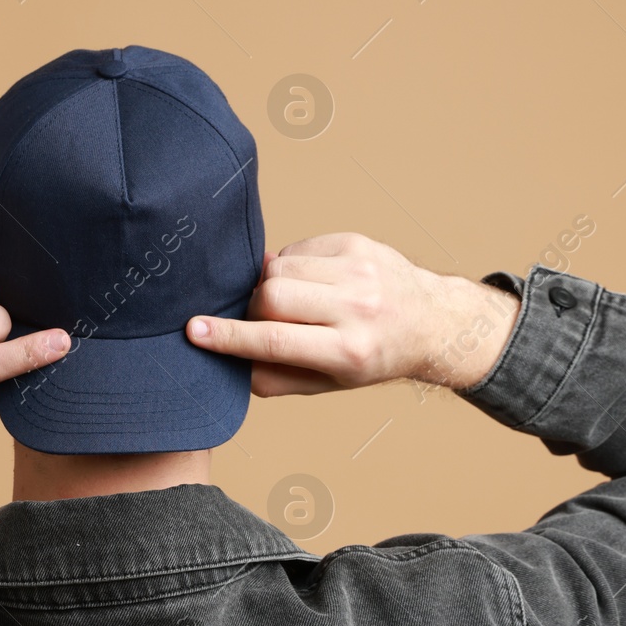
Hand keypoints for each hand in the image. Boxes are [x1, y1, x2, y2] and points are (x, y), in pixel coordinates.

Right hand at [184, 232, 519, 395]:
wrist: (432, 321)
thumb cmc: (372, 357)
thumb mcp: (329, 382)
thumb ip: (276, 377)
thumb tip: (230, 359)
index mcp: (349, 351)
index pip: (275, 340)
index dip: (229, 335)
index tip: (194, 330)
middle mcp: (357, 307)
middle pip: (272, 295)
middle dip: (256, 308)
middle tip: (267, 319)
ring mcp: (358, 270)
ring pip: (279, 267)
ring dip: (274, 285)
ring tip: (297, 302)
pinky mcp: (355, 243)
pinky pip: (297, 249)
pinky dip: (293, 267)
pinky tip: (314, 283)